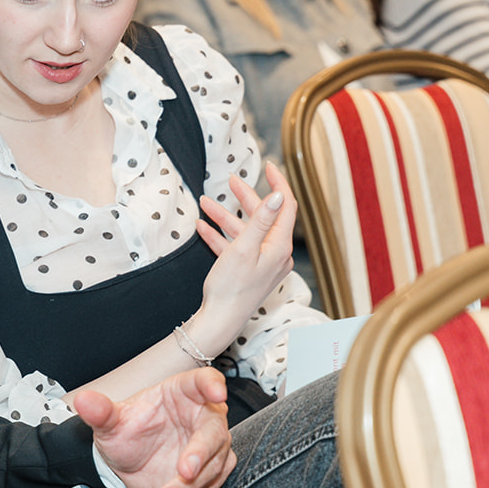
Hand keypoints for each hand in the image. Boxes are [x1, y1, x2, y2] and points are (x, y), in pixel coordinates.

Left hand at [74, 366, 235, 487]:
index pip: (204, 381)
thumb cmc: (126, 430)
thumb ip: (101, 411)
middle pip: (214, 432)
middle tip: (185, 471)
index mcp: (183, 393)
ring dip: (189, 487)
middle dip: (201, 453)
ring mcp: (209, 449)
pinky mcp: (207, 476)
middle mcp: (202, 419)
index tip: (217, 392)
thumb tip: (84, 400)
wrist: (124, 461)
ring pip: (212, 468)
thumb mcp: (110, 422)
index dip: (213, 385)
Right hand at [193, 162, 296, 350]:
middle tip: (231, 180)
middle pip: (264, 217)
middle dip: (245, 198)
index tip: (267, 166)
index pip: (285, 206)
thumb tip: (278, 194)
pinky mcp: (249, 272)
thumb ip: (260, 220)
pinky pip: (236, 247)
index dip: (278, 183)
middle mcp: (275, 254)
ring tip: (205, 203)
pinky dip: (221, 236)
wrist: (218, 321)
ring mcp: (262, 264)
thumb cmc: (230, 288)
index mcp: (278, 246)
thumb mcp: (244, 248)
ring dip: (225, 217)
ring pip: (246, 231)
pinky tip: (202, 228)